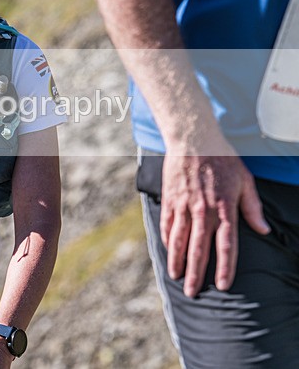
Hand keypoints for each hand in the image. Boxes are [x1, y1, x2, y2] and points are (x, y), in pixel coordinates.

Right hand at [160, 149, 269, 297]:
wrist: (194, 139)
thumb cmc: (223, 159)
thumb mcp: (245, 181)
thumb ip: (253, 208)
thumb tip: (264, 230)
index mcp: (224, 209)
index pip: (226, 245)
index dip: (224, 267)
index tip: (222, 285)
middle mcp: (203, 211)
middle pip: (198, 248)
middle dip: (195, 273)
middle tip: (192, 292)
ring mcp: (184, 206)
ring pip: (178, 240)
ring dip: (177, 261)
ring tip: (176, 277)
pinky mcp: (170, 199)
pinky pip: (167, 224)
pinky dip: (167, 240)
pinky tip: (168, 251)